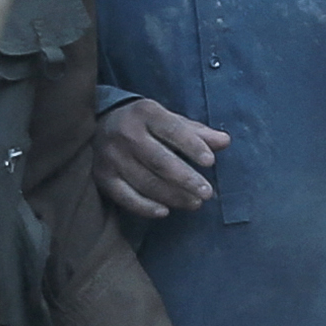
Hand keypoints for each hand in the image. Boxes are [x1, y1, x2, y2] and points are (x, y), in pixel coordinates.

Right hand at [96, 98, 226, 217]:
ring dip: (172, 196)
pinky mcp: (103, 177)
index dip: (192, 146)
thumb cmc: (145, 124)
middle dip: (186, 179)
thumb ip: (196, 132)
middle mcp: (126, 133)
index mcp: (146, 113)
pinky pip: (125, 197)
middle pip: (159, 161)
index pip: (172, 130)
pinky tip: (164, 212)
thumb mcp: (169, 120)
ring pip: (145, 181)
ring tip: (194, 203)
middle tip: (207, 193)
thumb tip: (225, 141)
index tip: (210, 162)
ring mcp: (111, 157)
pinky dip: (145, 207)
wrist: (100, 124)